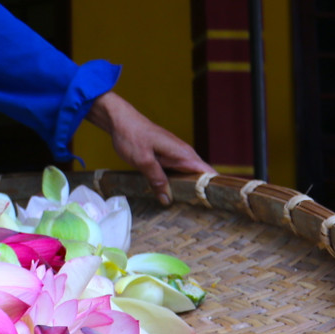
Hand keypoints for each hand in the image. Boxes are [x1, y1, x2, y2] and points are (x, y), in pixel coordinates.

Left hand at [86, 91, 214, 205]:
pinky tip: (171, 195)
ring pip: (188, 176)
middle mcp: (184, 154)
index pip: (208, 174)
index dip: (214, 189)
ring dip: (187, 190)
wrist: (120, 121)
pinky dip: (176, 183)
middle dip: (200, 194)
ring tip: (186, 209)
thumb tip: (167, 199)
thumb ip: (157, 179)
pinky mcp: (167, 157)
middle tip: (197, 212)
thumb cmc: (132, 136)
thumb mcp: (143, 161)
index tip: (214, 205)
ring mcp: (175, 155)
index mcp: (184, 154)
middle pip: (200, 178)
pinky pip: (177, 172)